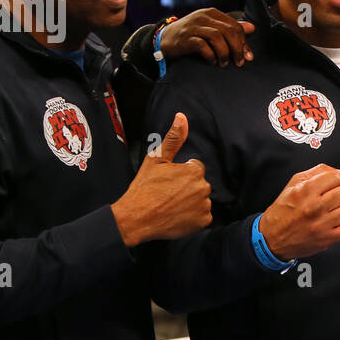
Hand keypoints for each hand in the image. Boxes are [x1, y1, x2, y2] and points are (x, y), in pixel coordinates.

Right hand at [111, 113, 212, 246]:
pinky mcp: (203, 222)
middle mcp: (203, 188)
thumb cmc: (144, 188)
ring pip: (201, 200)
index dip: (180, 174)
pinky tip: (177, 216)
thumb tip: (181, 117)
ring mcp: (204, 206)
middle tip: (167, 194)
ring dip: (191, 202)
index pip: (195, 169)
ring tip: (171, 205)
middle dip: (187, 187)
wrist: (136, 218)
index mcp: (194, 171)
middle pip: (199, 184)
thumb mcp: (156, 159)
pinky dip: (193, 217)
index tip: (167, 182)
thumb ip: (173, 138)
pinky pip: (203, 216)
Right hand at [160, 9, 256, 66]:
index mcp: (212, 13)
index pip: (235, 25)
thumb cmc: (191, 35)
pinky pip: (203, 46)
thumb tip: (252, 28)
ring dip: (225, 53)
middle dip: (237, 48)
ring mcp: (194, 26)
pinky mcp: (186, 38)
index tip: (248, 56)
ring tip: (224, 63)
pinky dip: (210, 55)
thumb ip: (230, 28)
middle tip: (239, 62)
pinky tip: (212, 62)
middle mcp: (204, 17)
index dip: (244, 42)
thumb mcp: (211, 28)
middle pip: (229, 31)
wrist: (164, 39)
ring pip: (217, 37)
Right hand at [259, 164, 339, 260]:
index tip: (327, 187)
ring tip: (332, 213)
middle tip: (328, 201)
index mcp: (305, 191)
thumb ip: (318, 173)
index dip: (332, 181)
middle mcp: (314, 207)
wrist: (271, 238)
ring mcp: (321, 224)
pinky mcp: (326, 239)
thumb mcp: (293, 185)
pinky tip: (335, 224)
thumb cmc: (282, 212)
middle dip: (338, 195)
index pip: (335, 177)